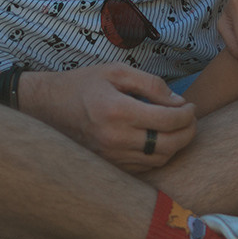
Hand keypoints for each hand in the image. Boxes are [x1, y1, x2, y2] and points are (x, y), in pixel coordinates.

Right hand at [19, 64, 198, 172]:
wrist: (47, 107)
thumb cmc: (83, 84)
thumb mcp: (116, 71)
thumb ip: (151, 84)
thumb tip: (178, 102)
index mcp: (117, 111)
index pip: (167, 120)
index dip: (187, 114)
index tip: (191, 106)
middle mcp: (115, 138)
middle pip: (168, 145)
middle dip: (188, 132)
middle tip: (191, 119)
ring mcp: (111, 156)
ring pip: (159, 159)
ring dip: (176, 145)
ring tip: (178, 128)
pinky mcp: (109, 165)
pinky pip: (144, 167)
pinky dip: (159, 155)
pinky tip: (160, 140)